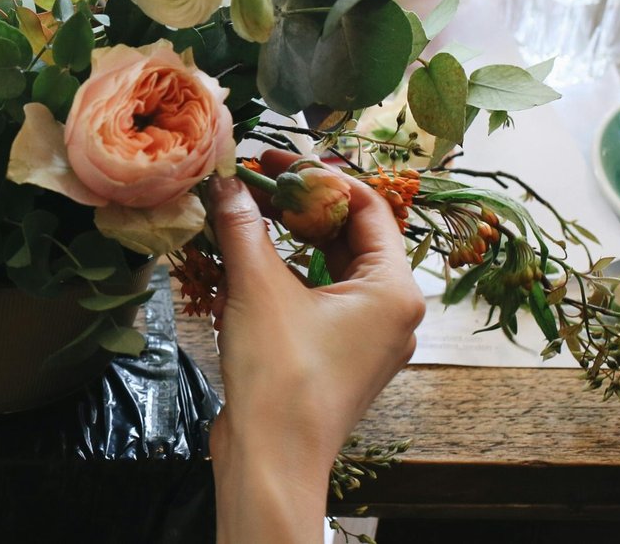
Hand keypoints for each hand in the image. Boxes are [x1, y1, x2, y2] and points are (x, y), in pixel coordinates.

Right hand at [207, 151, 424, 543]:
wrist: (273, 459)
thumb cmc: (281, 374)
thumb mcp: (258, 287)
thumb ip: (243, 225)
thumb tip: (225, 180)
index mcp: (394, 289)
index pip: (367, 206)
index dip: (317, 176)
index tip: (272, 160)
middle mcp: (392, 310)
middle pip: (349, 234)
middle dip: (300, 205)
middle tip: (252, 182)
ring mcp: (367, 336)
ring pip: (331, 265)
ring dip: (288, 237)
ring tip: (243, 214)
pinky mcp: (338, 355)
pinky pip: (318, 296)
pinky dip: (286, 273)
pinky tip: (244, 260)